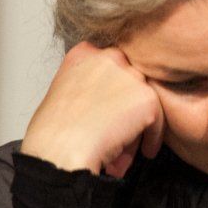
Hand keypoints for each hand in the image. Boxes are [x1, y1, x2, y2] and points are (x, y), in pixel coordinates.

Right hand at [20, 43, 164, 178]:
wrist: (57, 151)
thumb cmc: (50, 134)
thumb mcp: (61, 93)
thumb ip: (86, 85)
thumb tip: (106, 99)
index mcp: (84, 54)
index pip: (110, 67)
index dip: (110, 93)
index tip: (105, 113)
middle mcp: (109, 57)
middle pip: (129, 84)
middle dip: (123, 111)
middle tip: (113, 134)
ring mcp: (131, 76)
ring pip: (143, 102)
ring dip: (134, 127)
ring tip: (119, 151)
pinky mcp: (147, 98)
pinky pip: (157, 120)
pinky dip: (152, 138)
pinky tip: (140, 153)